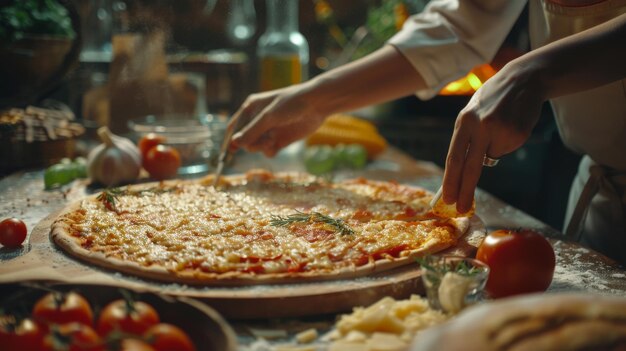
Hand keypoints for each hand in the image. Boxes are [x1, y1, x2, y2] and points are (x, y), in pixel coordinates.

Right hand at [228, 83, 326, 156]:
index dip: (230, 139)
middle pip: (244, 139)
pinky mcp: (280, 139)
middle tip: (263, 141)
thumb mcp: (269, 117)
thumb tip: (235, 144)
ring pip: (256, 146)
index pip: (234, 127)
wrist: (316, 105)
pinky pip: (267, 151)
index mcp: (251, 108)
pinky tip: (275, 146)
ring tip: (272, 141)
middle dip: (251, 143)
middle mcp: (258, 119)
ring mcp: (269, 130)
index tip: (228, 152)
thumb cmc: (291, 104)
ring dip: (261, 147)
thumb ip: (252, 131)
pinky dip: (269, 151)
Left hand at [442, 61, 545, 212]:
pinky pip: (507, 149)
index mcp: (464, 122)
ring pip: (493, 157)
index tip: (447, 199)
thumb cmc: (492, 99)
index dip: (450, 181)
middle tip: (460, 208)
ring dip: (494, 148)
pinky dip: (507, 142)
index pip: (454, 158)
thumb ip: (466, 138)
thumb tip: (459, 171)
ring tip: (499, 125)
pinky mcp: (517, 134)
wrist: (524, 79)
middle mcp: (480, 127)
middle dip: (464, 191)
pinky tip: (511, 124)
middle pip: (470, 168)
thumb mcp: (472, 113)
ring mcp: (500, 131)